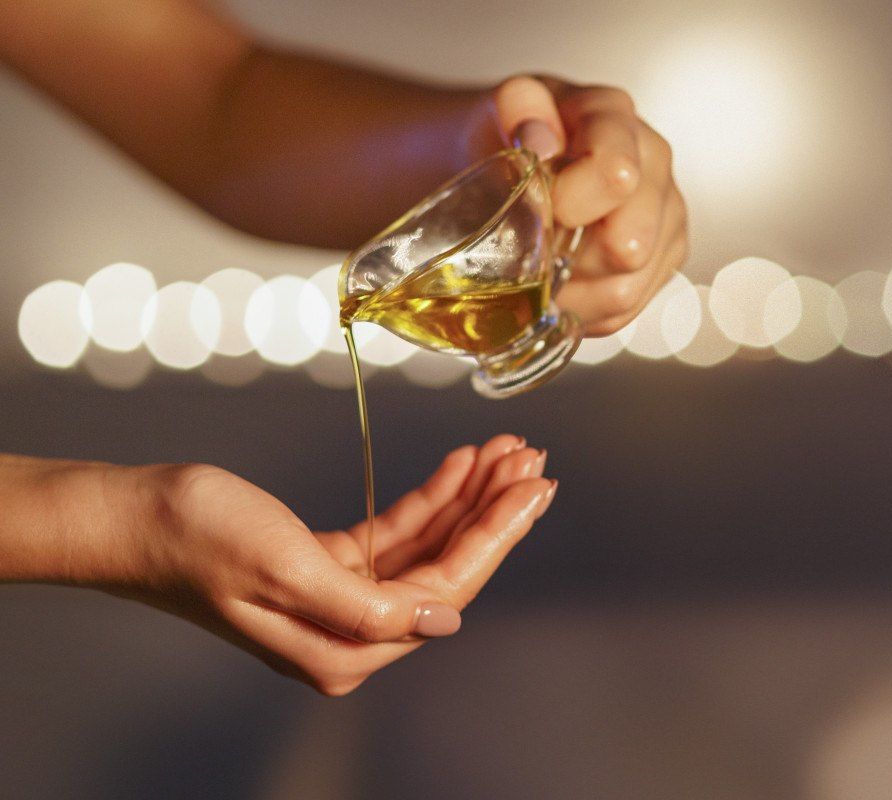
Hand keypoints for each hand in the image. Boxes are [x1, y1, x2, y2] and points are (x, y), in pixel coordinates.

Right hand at [79, 435, 554, 694]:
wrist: (135, 516)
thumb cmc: (197, 539)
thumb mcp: (287, 571)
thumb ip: (371, 605)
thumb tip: (445, 621)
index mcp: (343, 647)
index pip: (445, 591)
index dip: (496, 536)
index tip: (534, 488)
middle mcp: (349, 632)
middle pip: (447, 567)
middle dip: (493, 511)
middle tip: (532, 461)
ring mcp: (341, 598)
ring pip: (427, 544)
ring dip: (468, 496)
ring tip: (505, 452)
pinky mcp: (329, 566)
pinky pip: (396, 531)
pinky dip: (430, 496)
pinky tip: (458, 466)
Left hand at [470, 76, 689, 335]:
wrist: (504, 159)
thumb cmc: (502, 136)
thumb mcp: (495, 109)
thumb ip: (516, 109)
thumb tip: (541, 143)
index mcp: (614, 117)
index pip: (616, 174)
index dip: (570, 205)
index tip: (538, 208)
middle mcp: (653, 163)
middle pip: (630, 245)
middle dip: (571, 259)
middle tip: (532, 248)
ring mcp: (666, 214)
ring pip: (625, 288)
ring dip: (572, 292)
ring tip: (539, 270)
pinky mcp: (664, 259)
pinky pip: (625, 311)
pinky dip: (583, 309)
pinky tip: (561, 284)